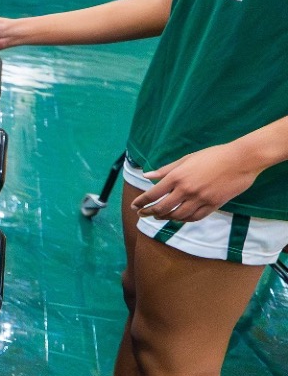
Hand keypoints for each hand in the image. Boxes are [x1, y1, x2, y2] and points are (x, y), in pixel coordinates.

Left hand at [134, 144, 265, 222]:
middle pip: (162, 207)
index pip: (153, 194)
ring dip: (166, 218)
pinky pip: (195, 217)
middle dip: (149, 212)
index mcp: (177, 176)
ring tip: (159, 217)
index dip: (141, 202)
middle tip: (143, 214)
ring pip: (177, 215)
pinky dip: (184, 220)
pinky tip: (178, 218)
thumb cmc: (213, 155)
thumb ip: (166, 170)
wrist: (241, 160)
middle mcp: (186, 190)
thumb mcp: (186, 159)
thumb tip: (146, 175)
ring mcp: (200, 199)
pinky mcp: (213, 205)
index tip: (134, 206)